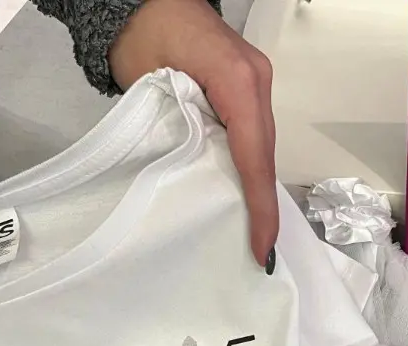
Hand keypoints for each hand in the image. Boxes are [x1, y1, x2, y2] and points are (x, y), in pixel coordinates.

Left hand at [109, 0, 277, 267]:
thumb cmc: (143, 32)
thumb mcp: (151, 84)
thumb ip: (177, 129)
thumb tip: (193, 178)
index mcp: (237, 81)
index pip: (254, 154)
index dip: (260, 205)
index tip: (263, 246)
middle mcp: (257, 81)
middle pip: (264, 152)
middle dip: (264, 202)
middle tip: (260, 251)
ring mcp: (256, 82)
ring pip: (261, 144)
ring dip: (257, 186)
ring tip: (255, 231)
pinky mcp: (247, 86)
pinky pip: (253, 133)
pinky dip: (248, 165)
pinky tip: (243, 194)